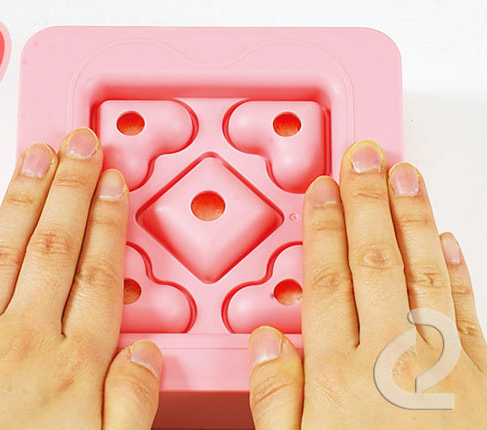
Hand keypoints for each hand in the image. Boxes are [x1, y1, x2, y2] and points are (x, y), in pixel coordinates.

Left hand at [0, 128, 161, 428]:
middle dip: (70, 186)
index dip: (108, 220)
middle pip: (55, 246)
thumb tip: (149, 353)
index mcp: (71, 366)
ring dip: (25, 198)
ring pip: (7, 251)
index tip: (114, 182)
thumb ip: (131, 404)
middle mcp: (23, 340)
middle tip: (78, 143)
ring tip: (37, 157)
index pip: (98, 273)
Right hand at [247, 140, 486, 428]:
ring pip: (421, 271)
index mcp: (341, 374)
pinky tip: (445, 238)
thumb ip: (276, 399)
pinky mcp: (481, 377)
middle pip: (375, 260)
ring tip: (404, 174)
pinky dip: (454, 269)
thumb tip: (267, 341)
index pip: (328, 280)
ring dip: (411, 216)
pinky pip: (465, 309)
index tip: (323, 190)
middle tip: (365, 156)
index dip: (324, 228)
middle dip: (367, 200)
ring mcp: (441, 363)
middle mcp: (392, 357)